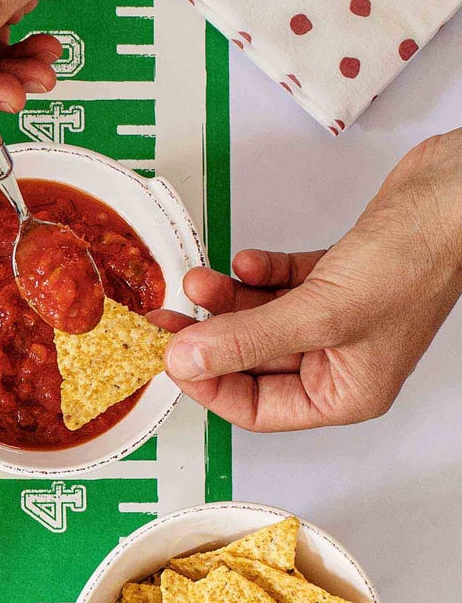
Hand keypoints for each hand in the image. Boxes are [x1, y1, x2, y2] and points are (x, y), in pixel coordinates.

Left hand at [164, 130, 461, 428]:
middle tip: (169, 321)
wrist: (454, 193)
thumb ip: (246, 341)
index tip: (174, 360)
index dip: (210, 386)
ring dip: (226, 302)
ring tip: (199, 281)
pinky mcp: (337, 278)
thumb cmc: (416, 259)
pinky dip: (259, 275)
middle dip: (210, 339)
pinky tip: (247, 263)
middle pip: (253, 362)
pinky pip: (281, 287)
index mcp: (347, 393)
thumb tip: (188, 361)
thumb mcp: (319, 313)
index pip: (257, 409)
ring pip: (261, 321)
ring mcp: (339, 318)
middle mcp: (342, 361)